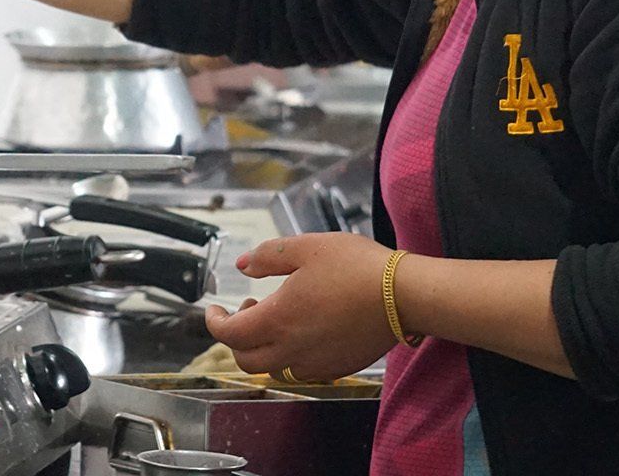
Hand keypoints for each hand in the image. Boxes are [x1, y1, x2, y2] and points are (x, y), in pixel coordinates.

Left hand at [205, 233, 396, 381]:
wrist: (404, 296)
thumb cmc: (356, 268)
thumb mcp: (306, 246)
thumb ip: (267, 256)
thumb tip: (242, 265)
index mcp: (278, 319)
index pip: (229, 335)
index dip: (215, 323)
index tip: (214, 310)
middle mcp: (292, 349)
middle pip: (246, 360)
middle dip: (236, 338)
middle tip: (246, 310)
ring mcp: (316, 364)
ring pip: (273, 369)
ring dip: (263, 347)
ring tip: (276, 316)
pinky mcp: (337, 367)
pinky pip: (301, 371)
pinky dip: (289, 355)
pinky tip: (303, 329)